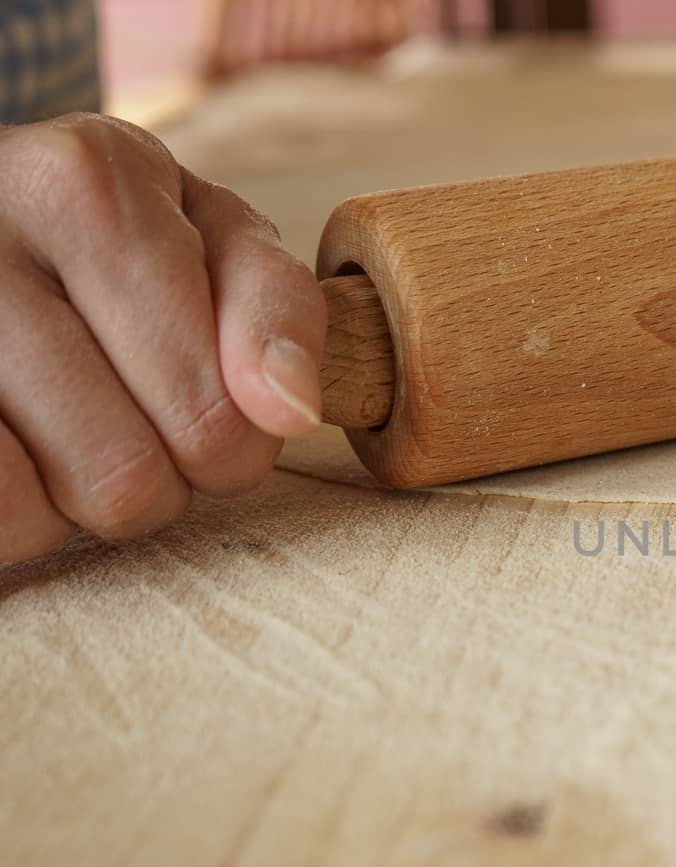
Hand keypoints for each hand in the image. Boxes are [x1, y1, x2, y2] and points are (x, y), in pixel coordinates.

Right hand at [0, 114, 325, 562]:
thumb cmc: (118, 241)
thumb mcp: (215, 239)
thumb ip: (275, 308)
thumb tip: (290, 406)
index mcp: (90, 184)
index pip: (215, 408)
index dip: (238, 442)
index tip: (218, 403)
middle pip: (136, 474)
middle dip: (163, 474)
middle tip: (134, 414)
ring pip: (61, 500)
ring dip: (83, 496)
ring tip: (69, 425)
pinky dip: (23, 514)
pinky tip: (20, 445)